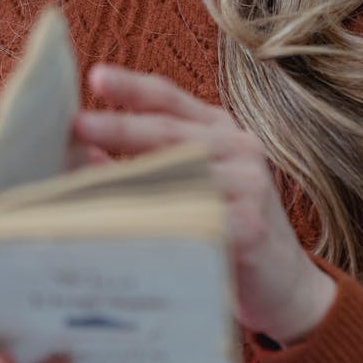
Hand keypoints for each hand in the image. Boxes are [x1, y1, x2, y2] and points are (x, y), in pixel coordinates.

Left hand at [73, 65, 337, 345]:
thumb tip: (81, 154)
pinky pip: (197, 217)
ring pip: (180, 171)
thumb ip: (145, 163)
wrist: (286, 285)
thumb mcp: (189, 183)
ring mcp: (249, 183)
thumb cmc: (224, 228)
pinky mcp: (251, 225)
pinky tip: (124, 225)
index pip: (169, 99)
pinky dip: (159, 219)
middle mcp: (238, 147)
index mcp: (218, 129)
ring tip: (84, 178)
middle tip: (77, 124)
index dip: (131, 86)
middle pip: (170, 130)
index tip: (95, 77)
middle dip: (119, 127)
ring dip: (130, 175)